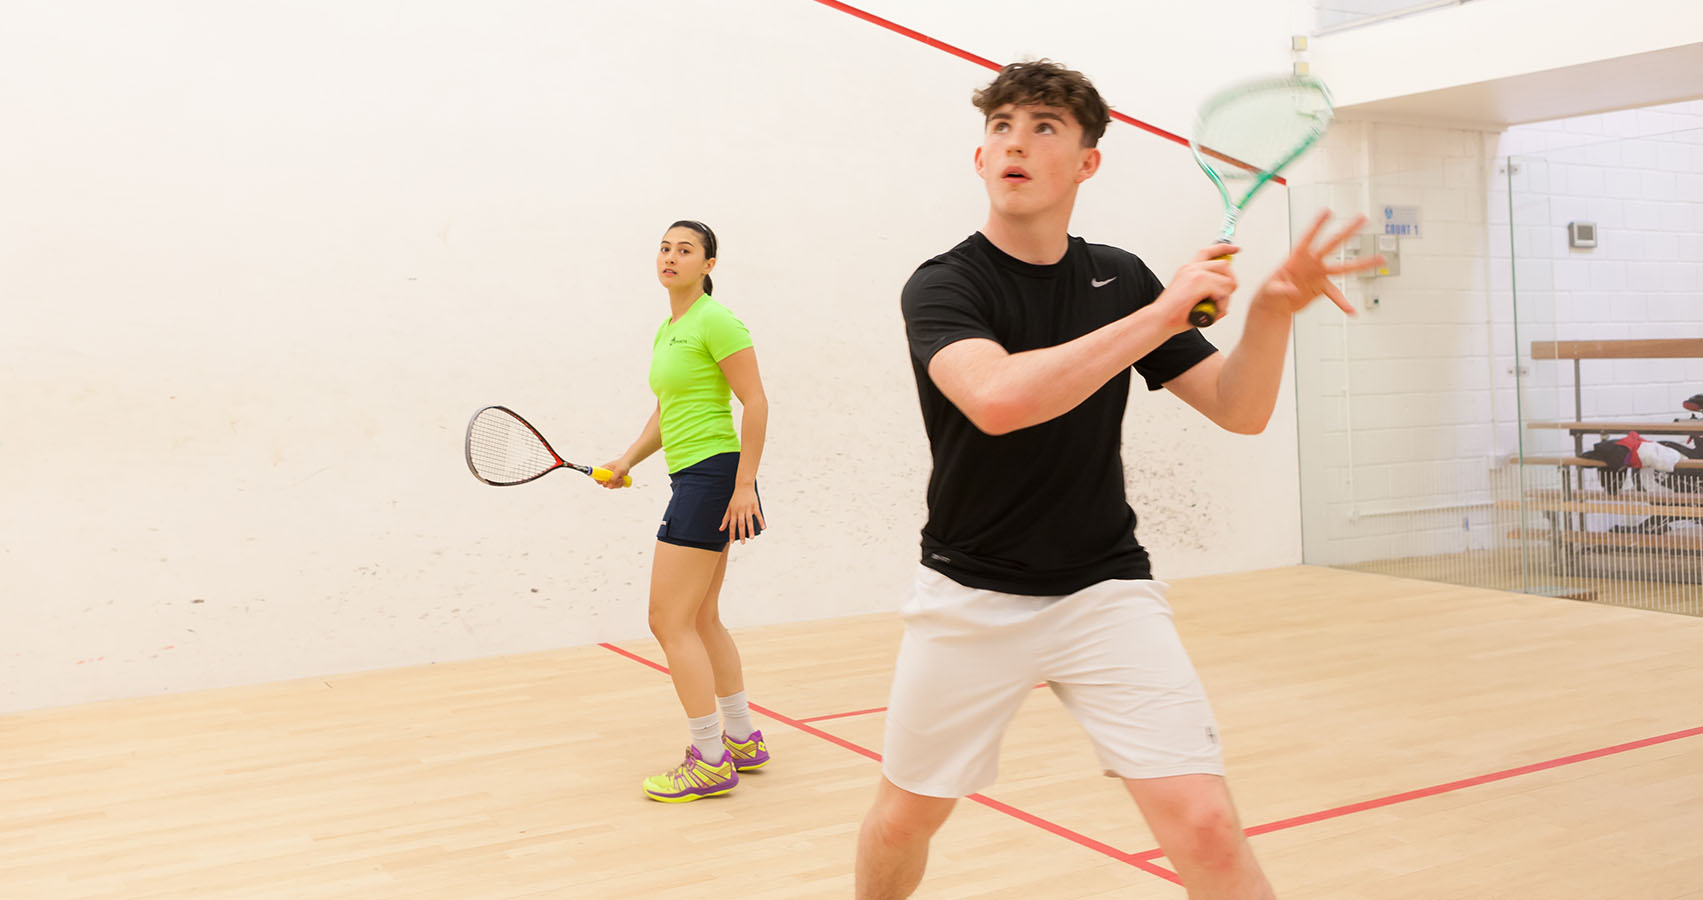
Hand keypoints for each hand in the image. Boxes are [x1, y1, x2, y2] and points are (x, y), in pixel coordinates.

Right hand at [598, 458, 631, 489]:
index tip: (605, 482)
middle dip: (612, 484)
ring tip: (622, 479)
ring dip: (617, 484)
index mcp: (602, 469)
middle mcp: (604, 475)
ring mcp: (609, 479)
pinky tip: (623, 480)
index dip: (599, 481)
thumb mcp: (619, 470)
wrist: (627, 464)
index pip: (596, 477)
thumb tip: (609, 486)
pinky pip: (614, 486)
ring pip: (610, 486)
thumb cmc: (622, 465)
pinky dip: (619, 485)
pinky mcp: (613, 482)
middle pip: (604, 484)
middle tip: (618, 480)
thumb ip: (614, 477)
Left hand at [720, 482, 764, 543]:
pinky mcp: (755, 506)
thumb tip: (721, 529)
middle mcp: (740, 511)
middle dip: (741, 534)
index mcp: (733, 512)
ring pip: (749, 520)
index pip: (732, 525)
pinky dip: (761, 521)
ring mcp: (748, 508)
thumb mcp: (729, 508)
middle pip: (740, 524)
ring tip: (751, 538)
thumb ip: (725, 519)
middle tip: (743, 543)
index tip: (732, 542)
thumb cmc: (736, 498)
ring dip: (750, 529)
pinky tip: (763, 528)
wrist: (743, 486)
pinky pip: (758, 514)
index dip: (731, 534)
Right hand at [1155, 244, 1239, 330]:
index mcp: (1188, 269)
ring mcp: (1195, 274)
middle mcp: (1191, 268)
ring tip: (1213, 309)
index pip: (1208, 251)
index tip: (1235, 249)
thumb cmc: (1173, 313)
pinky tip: (1210, 312)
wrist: (1160, 320)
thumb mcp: (1190, 296)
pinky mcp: (1199, 283)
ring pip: (1227, 281)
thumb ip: (1206, 289)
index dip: (1224, 248)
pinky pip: (1223, 292)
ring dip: (1225, 299)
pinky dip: (1221, 306)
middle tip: (1223, 297)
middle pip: (1224, 265)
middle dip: (1230, 282)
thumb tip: (1225, 290)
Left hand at [1252, 211, 1382, 316]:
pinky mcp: (1322, 288)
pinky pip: (1336, 295)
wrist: (1275, 305)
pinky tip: (1351, 310)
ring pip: (1344, 267)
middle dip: (1348, 231)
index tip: (1327, 211)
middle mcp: (1312, 262)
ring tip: (1380, 259)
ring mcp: (1319, 274)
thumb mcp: (1270, 290)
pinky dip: (1343, 303)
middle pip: (1333, 244)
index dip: (1317, 224)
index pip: (1308, 237)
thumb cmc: (1269, 293)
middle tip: (1363, 218)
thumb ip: (1280, 288)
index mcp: (1297, 257)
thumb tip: (1292, 289)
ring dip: (1362, 264)